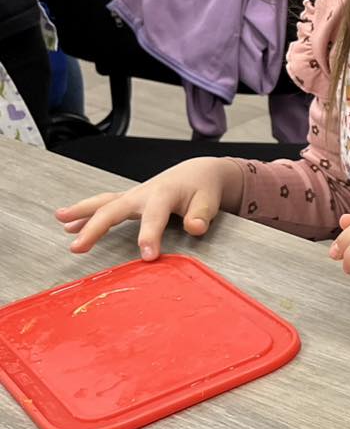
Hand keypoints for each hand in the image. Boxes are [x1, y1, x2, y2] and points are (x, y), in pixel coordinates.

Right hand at [56, 158, 242, 259]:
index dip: (150, 236)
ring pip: (103, 203)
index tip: (148, 256)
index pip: (154, 216)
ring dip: (81, 213)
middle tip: (78, 247)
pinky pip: (104, 205)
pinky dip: (85, 214)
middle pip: (114, 209)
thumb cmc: (202, 188)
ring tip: (60, 222)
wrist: (197, 172)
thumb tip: (195, 227)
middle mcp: (143, 193)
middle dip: (95, 228)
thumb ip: (202, 214)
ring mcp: (133, 196)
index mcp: (164, 193)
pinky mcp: (129, 200)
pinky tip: (69, 224)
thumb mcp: (209, 200)